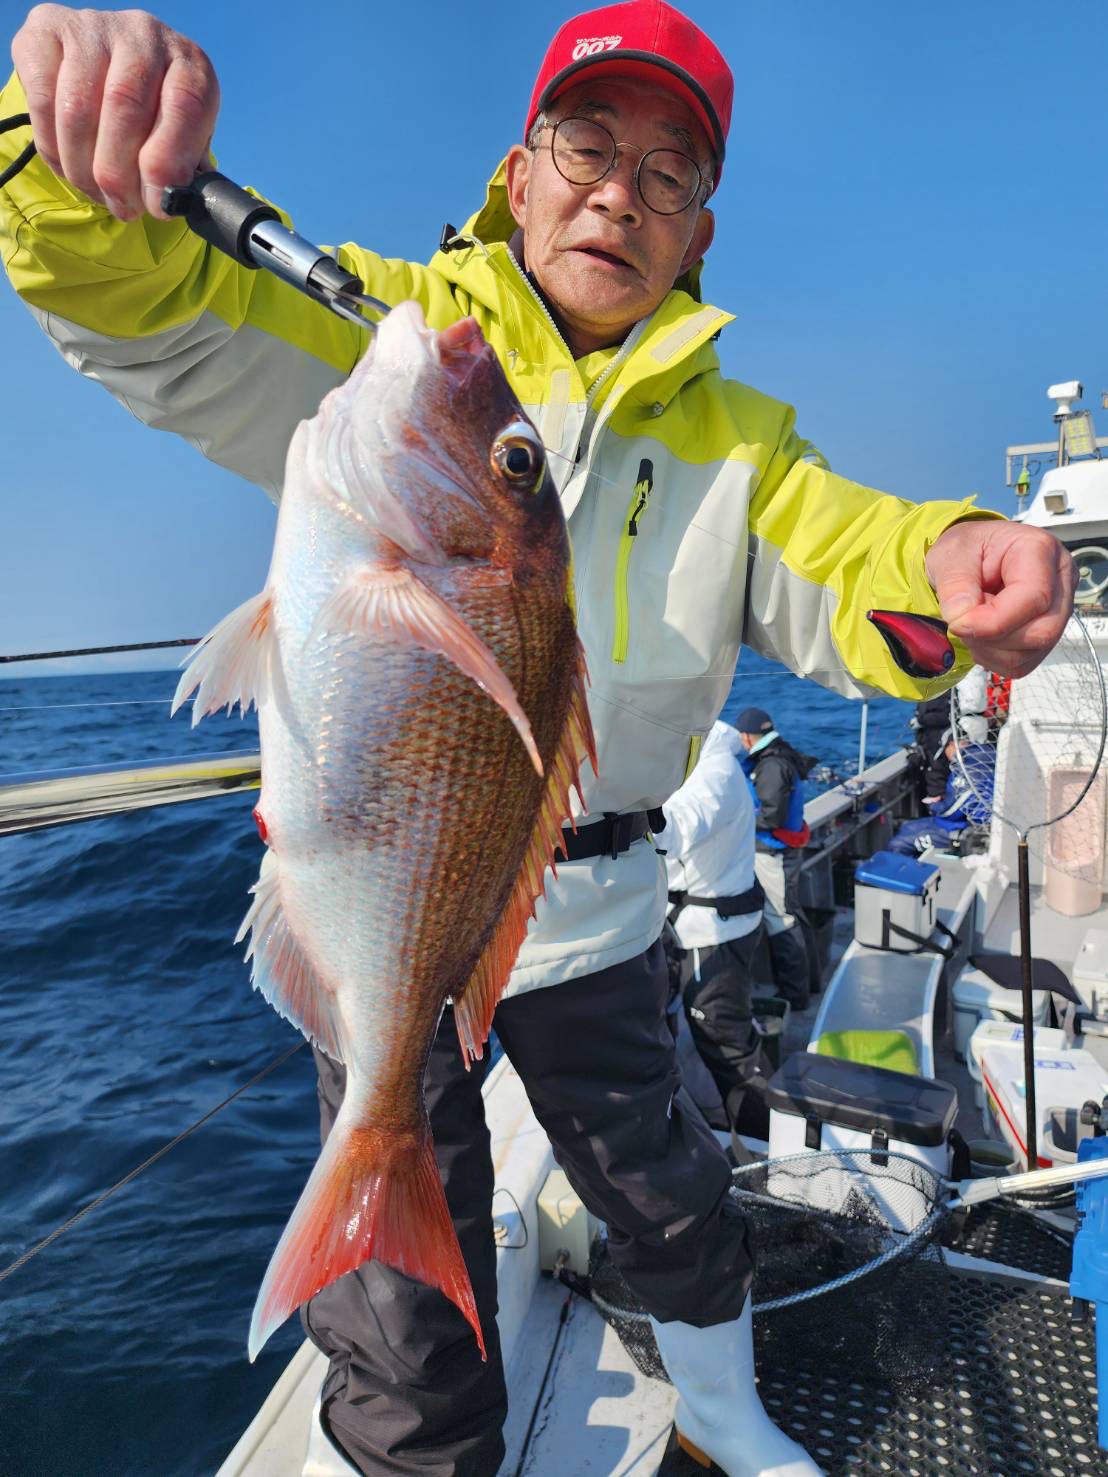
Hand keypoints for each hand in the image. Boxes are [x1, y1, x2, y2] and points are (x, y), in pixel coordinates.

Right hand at [11, 4, 217, 219]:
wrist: (109, 71)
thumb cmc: (155, 117)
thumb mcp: (183, 141)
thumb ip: (184, 170)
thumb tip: (170, 201)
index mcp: (189, 62)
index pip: (185, 105)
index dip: (168, 162)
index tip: (157, 205)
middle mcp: (144, 34)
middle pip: (126, 107)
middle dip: (120, 174)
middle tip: (123, 209)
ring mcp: (93, 27)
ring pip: (79, 108)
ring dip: (84, 168)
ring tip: (97, 194)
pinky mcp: (47, 30)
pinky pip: (43, 99)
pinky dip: (53, 146)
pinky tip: (69, 167)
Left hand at [925, 520, 1074, 677]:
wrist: (970, 559)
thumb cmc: (967, 551)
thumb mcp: (950, 556)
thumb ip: (955, 585)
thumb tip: (961, 618)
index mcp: (1040, 550)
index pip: (1034, 597)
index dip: (993, 620)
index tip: (958, 623)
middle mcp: (1059, 581)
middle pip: (1043, 631)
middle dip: (993, 636)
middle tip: (964, 621)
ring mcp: (1057, 611)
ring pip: (1032, 652)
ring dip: (990, 649)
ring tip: (971, 622)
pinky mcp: (1046, 635)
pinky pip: (1023, 663)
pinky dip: (993, 657)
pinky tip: (981, 635)